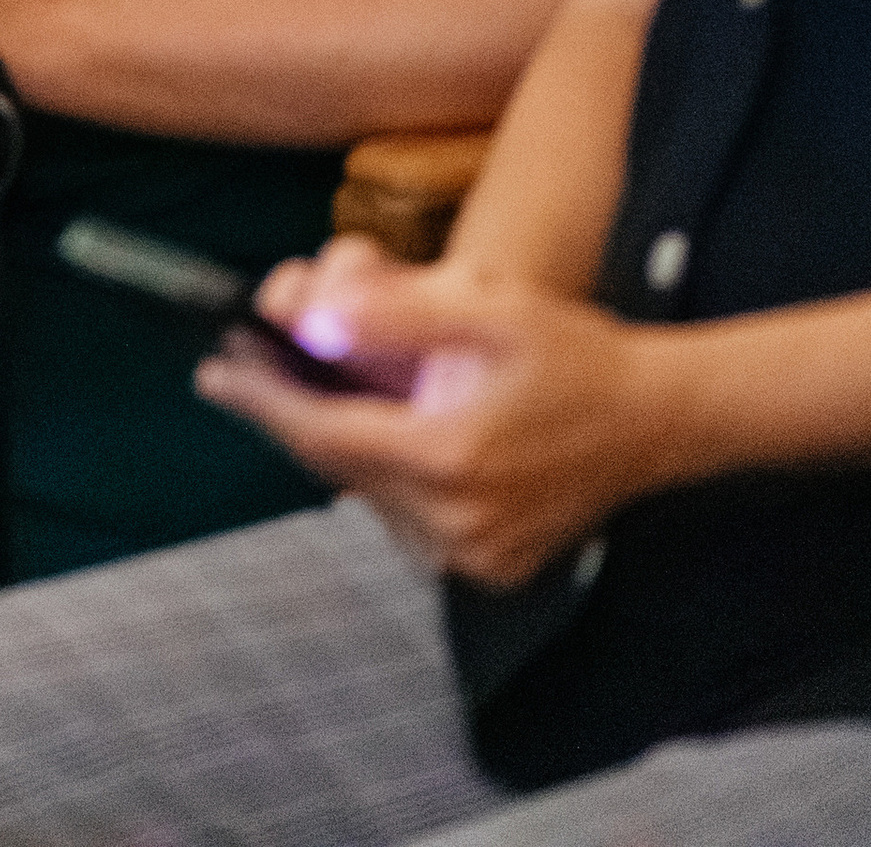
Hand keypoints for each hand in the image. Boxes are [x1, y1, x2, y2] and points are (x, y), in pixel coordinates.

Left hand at [196, 239, 692, 588]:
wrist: (655, 418)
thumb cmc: (571, 353)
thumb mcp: (483, 304)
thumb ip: (394, 311)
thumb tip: (311, 318)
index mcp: (450, 460)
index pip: (324, 434)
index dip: (263, 400)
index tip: (215, 370)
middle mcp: (456, 523)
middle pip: (338, 464)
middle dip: (293, 410)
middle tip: (253, 361)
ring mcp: (474, 555)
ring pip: (369, 492)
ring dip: (340, 439)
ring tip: (324, 382)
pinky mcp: (488, 566)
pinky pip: (406, 516)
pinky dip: (384, 470)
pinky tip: (386, 426)